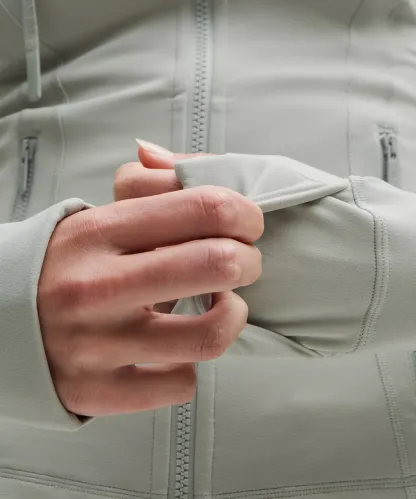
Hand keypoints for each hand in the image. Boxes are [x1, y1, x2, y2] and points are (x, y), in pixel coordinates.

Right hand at [37, 146, 262, 416]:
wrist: (1, 323)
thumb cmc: (65, 266)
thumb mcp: (98, 216)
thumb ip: (147, 185)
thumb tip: (179, 162)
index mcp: (101, 231)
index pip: (203, 206)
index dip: (245, 213)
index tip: (247, 224)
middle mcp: (97, 286)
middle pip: (218, 263)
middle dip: (250, 261)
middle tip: (243, 263)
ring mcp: (98, 343)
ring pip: (210, 333)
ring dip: (232, 315)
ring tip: (221, 306)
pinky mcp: (101, 389)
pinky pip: (180, 382)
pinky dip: (191, 364)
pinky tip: (177, 349)